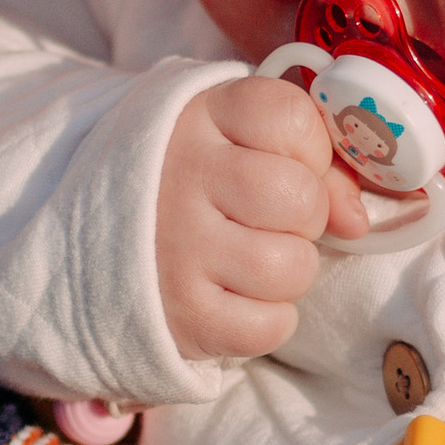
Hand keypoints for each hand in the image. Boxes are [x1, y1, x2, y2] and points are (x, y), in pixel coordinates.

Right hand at [156, 80, 367, 362]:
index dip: (309, 148)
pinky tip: (236, 298)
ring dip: (289, 271)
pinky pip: (268, 326)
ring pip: (291, 266)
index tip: (285, 161)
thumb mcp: (232, 143)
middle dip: (306, 216)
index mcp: (199, 117)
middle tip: (270, 220)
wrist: (86, 244)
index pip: (291, 117)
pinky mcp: (181, 314)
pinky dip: (267, 320)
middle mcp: (183, 175)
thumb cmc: (186, 186)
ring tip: (252, 260)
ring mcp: (178, 247)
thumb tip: (358, 220)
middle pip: (301, 198)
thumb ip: (309, 162)